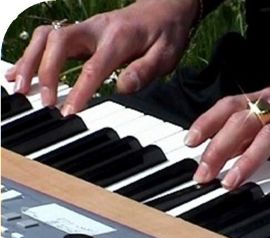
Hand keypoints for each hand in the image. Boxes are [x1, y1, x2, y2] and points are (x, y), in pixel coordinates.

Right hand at [5, 0, 197, 114]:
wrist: (165, 8)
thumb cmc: (165, 33)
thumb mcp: (165, 55)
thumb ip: (145, 70)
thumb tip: (123, 88)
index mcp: (119, 38)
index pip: (94, 66)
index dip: (79, 90)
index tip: (68, 112)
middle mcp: (96, 29)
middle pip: (58, 42)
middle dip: (44, 71)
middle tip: (42, 101)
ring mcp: (86, 28)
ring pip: (47, 36)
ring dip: (30, 61)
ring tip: (19, 87)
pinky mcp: (81, 32)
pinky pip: (49, 38)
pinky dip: (32, 54)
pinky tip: (20, 72)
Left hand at [184, 71, 269, 196]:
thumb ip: (253, 125)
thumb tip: (221, 147)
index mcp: (269, 98)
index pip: (230, 105)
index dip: (207, 122)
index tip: (188, 142)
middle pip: (244, 122)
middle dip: (218, 148)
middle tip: (203, 174)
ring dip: (248, 160)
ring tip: (231, 183)